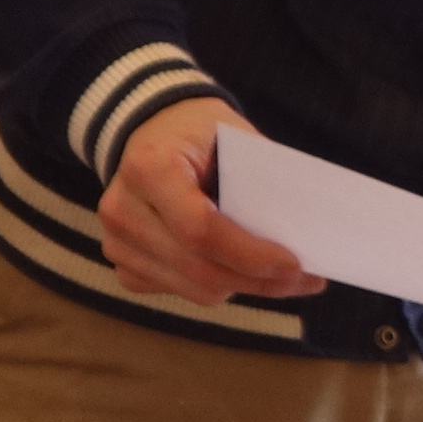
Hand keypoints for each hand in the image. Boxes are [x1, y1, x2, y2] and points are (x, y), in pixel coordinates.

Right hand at [98, 96, 323, 305]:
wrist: (152, 129)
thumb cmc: (201, 132)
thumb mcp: (235, 137)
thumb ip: (263, 180)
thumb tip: (307, 231)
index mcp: (149, 168)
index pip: (200, 229)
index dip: (250, 255)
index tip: (295, 264)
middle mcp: (122, 208)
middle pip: (198, 267)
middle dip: (258, 281)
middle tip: (306, 281)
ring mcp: (115, 241)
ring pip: (192, 288)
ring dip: (244, 288)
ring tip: (286, 281)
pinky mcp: (122, 263)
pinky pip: (179, 291)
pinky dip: (218, 287)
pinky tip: (244, 271)